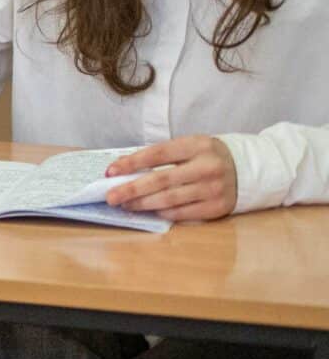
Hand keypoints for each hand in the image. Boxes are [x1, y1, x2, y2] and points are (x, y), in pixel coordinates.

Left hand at [105, 136, 237, 221]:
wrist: (247, 169)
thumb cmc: (207, 156)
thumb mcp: (189, 146)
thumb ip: (161, 156)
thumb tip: (123, 168)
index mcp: (197, 145)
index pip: (157, 154)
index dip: (131, 163)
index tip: (110, 172)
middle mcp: (207, 167)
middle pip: (161, 180)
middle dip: (131, 189)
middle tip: (110, 196)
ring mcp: (214, 189)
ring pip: (170, 199)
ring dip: (143, 204)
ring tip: (125, 204)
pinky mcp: (218, 208)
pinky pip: (183, 213)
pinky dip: (163, 213)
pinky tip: (149, 211)